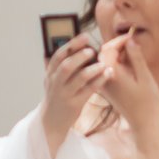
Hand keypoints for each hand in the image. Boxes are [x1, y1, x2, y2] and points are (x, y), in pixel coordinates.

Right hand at [39, 34, 101, 152]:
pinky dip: (99, 81)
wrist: (51, 122)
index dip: (72, 44)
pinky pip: (88, 90)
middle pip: (66, 66)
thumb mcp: (53, 80)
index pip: (58, 55)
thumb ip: (61, 65)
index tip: (85, 36)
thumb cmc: (57, 97)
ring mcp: (65, 94)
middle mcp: (55, 83)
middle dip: (80, 56)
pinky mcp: (74, 105)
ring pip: (79, 78)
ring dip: (93, 69)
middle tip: (93, 50)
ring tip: (103, 63)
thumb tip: (77, 46)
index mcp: (50, 74)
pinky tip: (108, 74)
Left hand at [94, 34, 158, 144]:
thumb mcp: (145, 77)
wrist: (143, 123)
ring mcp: (103, 84)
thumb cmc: (147, 101)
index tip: (131, 37)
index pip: (108, 49)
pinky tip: (128, 64)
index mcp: (112, 74)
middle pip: (103, 54)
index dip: (119, 40)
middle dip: (117, 46)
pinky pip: (106, 70)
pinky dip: (115, 64)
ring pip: (104, 62)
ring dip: (116, 54)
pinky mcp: (106, 89)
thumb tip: (129, 40)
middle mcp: (103, 79)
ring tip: (132, 53)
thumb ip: (136, 58)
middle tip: (132, 43)